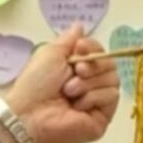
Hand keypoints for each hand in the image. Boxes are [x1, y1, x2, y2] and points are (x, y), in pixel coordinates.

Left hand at [6, 31, 120, 142]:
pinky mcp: (102, 117)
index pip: (100, 52)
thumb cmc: (35, 84)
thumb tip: (79, 25)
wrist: (29, 114)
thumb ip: (68, 39)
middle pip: (110, 64)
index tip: (79, 49)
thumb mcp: (50, 54)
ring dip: (89, 83)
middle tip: (75, 72)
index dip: (93, 48)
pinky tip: (77, 106)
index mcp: (77, 68)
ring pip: (113, 79)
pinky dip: (93, 97)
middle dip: (93, 65)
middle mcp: (90, 83)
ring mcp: (97, 101)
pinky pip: (112, 96)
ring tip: (68, 92)